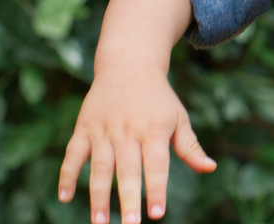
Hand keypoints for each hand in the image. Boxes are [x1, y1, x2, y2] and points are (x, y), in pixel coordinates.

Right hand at [59, 67, 215, 223]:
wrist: (129, 65)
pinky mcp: (84, 128)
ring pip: (99, 167)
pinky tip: (64, 196)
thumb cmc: (159, 99)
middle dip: (128, 199)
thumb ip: (190, 146)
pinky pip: (73, 154)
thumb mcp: (179, 118)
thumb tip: (210, 168)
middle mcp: (129, 131)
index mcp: (155, 130)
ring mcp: (104, 130)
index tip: (157, 214)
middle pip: (128, 170)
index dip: (157, 189)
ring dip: (98, 196)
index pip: (157, 165)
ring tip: (98, 222)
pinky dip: (67, 174)